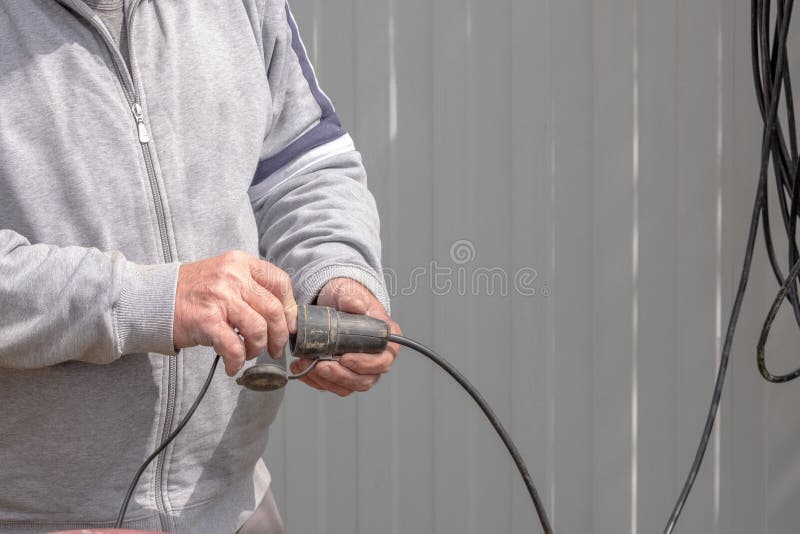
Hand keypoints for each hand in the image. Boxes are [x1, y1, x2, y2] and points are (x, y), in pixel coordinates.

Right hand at [173, 251, 297, 376]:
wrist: (153, 298)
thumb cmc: (193, 292)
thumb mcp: (225, 275)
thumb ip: (251, 287)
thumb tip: (283, 315)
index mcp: (241, 263)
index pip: (280, 282)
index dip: (290, 307)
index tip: (289, 324)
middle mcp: (233, 276)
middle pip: (273, 309)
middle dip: (280, 335)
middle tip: (276, 349)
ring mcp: (220, 297)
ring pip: (258, 329)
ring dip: (258, 348)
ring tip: (249, 354)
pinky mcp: (206, 320)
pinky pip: (234, 347)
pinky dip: (237, 361)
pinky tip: (232, 365)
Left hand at [290, 277, 399, 395]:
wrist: (331, 303)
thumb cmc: (346, 298)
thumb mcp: (348, 291)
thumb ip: (352, 297)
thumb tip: (355, 305)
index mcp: (385, 339)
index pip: (383, 360)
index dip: (365, 364)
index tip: (345, 358)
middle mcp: (376, 358)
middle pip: (365, 379)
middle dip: (340, 375)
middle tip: (320, 365)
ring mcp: (359, 369)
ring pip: (347, 387)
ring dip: (325, 380)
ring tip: (306, 365)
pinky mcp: (342, 375)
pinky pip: (332, 386)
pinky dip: (316, 381)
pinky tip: (302, 369)